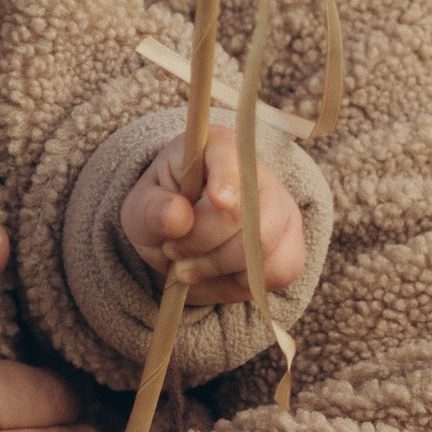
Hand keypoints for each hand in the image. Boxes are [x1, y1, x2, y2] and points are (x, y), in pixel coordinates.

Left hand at [119, 126, 303, 305]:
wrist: (180, 240)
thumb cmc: (162, 213)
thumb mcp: (141, 208)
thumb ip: (152, 210)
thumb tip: (177, 217)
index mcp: (217, 147)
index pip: (231, 157)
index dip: (228, 178)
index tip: (218, 199)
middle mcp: (257, 172)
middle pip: (246, 213)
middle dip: (202, 242)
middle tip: (171, 251)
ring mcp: (280, 207)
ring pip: (263, 246)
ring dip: (216, 266)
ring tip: (187, 267)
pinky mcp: (290, 243)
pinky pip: (281, 270)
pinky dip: (241, 283)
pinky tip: (218, 275)